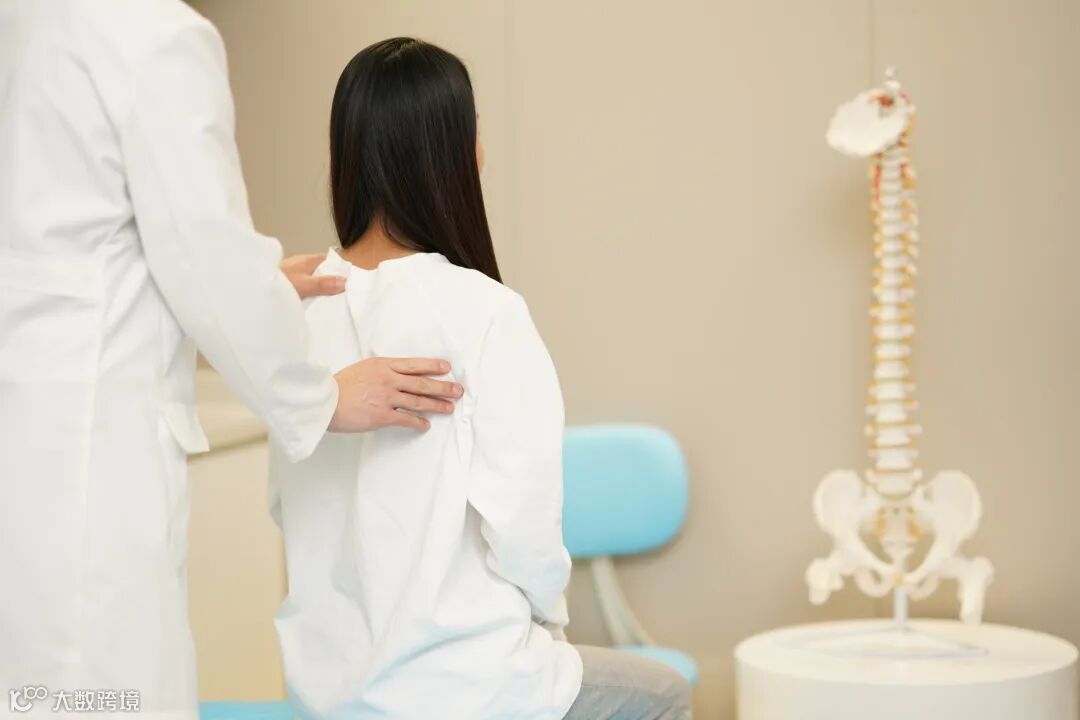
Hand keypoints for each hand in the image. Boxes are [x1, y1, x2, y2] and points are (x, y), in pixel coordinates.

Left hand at [281, 253, 345, 298]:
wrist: (255, 290)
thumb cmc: (279, 283)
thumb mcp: (305, 285)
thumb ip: (324, 284)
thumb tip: (343, 282)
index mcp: (307, 260)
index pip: (329, 261)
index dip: (339, 269)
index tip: (348, 281)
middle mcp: (301, 264)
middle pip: (322, 270)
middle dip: (330, 281)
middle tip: (340, 294)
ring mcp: (293, 272)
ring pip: (313, 278)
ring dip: (319, 288)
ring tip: (327, 300)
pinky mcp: (287, 282)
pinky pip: (304, 286)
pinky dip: (309, 292)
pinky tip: (311, 302)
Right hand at [330, 357, 463, 432]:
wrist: (323, 401)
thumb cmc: (339, 385)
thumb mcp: (362, 369)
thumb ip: (381, 371)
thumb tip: (397, 376)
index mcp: (383, 365)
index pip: (414, 364)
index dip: (433, 366)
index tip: (447, 368)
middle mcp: (388, 379)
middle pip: (422, 383)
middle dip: (443, 387)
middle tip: (458, 390)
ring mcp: (387, 398)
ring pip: (418, 401)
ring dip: (437, 405)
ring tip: (449, 408)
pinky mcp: (382, 416)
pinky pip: (406, 419)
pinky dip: (418, 422)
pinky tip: (426, 425)